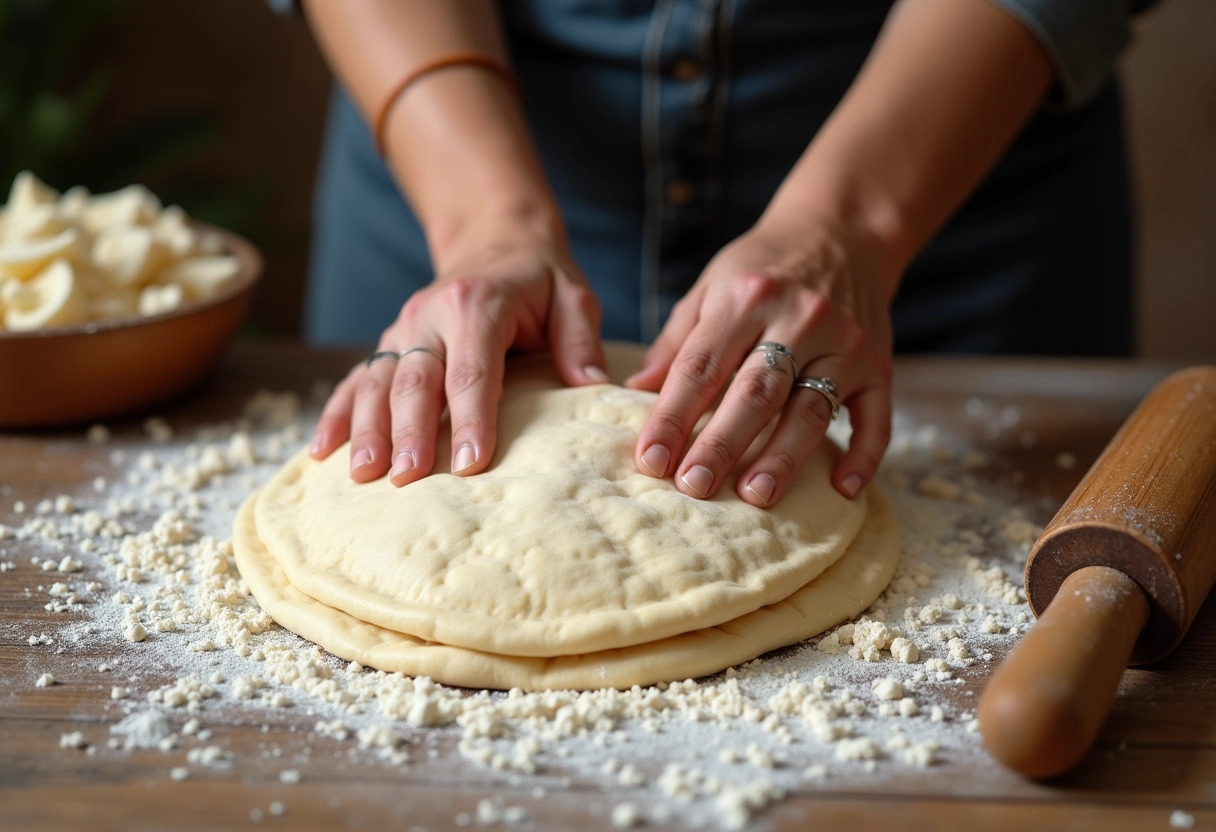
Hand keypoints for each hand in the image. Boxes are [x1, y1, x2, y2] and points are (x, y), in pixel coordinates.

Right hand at [310, 214, 606, 483]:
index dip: (472, 419)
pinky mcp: (389, 343)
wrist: (496, 240)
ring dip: (367, 430)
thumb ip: (579, 337)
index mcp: (477, 304)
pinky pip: (356, 379)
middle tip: (406, 478)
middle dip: (409, 432)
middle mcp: (430, 316)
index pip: (472, 371)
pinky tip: (322, 451)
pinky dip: (338, 414)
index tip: (471, 466)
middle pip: (415, 381)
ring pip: (377, 382)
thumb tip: (590, 384)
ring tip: (362, 476)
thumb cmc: (539, 279)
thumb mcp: (572, 295)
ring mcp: (402, 330)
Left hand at [625, 215, 895, 506]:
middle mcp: (799, 318)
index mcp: (746, 299)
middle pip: (755, 392)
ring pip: (810, 408)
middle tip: (693, 487)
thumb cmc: (763, 267)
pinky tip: (844, 489)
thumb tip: (633, 392)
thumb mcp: (712, 287)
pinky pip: (876, 415)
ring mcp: (844, 343)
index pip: (702, 366)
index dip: (672, 416)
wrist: (843, 230)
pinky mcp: (879, 364)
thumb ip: (676, 342)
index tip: (650, 460)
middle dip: (721, 443)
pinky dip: (864, 454)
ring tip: (755, 497)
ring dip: (782, 456)